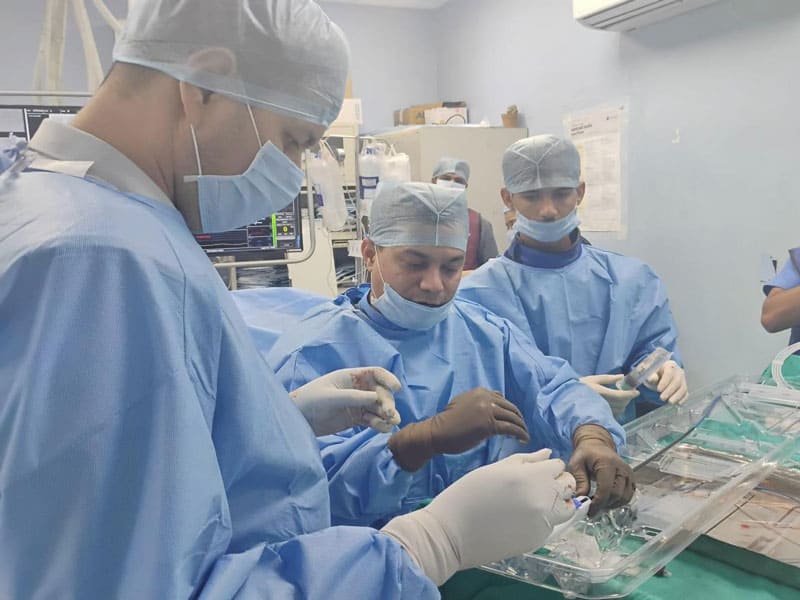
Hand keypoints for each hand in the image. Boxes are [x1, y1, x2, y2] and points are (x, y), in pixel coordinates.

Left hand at [289, 367, 400, 435]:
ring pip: (379, 408)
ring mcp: (357, 404)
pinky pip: (373, 420)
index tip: (397, 388)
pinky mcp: (356, 419)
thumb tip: (377, 398)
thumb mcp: (331, 397)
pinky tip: (382, 429)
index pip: (376, 373)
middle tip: (389, 415)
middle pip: (381, 393)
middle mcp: (357, 389)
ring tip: (390, 424)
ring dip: (387, 415)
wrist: (297, 419)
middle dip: (388, 403)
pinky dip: (379, 424)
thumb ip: (353, 397)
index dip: (388, 379)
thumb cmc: (310, 401)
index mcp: (351, 377)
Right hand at [381, 449, 575, 585]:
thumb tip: (548, 454)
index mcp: (533, 476)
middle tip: (535, 485)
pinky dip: (544, 519)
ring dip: (557, 502)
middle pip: (568, 486)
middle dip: (556, 482)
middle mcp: (545, 499)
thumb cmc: (469, 493)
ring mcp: (544, 522)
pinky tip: (521, 518)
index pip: (558, 466)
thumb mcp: (496, 468)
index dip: (546, 467)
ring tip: (534, 502)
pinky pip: (552, 525)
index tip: (533, 471)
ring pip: (566, 508)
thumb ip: (526, 460)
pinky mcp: (539, 540)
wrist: (453, 532)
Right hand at [387, 388, 529, 471]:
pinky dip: (520, 433)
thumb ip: (478, 403)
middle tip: (523, 428)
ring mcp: (487, 410)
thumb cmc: (447, 422)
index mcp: (479, 392)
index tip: (513, 419)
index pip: (502, 399)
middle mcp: (485, 398)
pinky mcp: (488, 425)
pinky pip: (510, 428)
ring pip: (512, 417)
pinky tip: (523, 439)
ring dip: (521, 427)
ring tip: (525, 435)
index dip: (510, 410)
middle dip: (519, 418)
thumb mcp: (462, 403)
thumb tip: (492, 408)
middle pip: (510, 407)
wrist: (437, 432)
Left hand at [568, 425, 633, 515]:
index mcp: (607, 463)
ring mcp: (629, 474)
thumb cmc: (586, 454)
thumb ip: (580, 481)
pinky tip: (607, 501)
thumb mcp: (576, 464)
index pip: (606, 488)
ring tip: (598, 505)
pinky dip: (618, 502)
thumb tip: (581, 499)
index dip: (598, 502)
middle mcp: (622, 469)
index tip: (589, 510)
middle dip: (604, 505)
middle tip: (592, 509)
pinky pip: (628, 496)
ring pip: (624, 498)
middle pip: (617, 495)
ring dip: (611, 505)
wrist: (597, 445)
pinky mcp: (631, 479)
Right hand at [580, 374, 639, 417]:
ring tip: (621, 399)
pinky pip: (614, 415)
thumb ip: (608, 378)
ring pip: (619, 410)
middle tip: (629, 393)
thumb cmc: (579, 386)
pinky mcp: (599, 416)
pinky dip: (617, 410)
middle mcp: (602, 403)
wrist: (567, 399)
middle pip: (621, 403)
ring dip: (623, 405)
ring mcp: (601, 411)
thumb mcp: (593, 379)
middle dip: (627, 398)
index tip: (637, 392)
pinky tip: (614, 406)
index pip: (619, 395)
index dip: (629, 394)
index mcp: (601, 392)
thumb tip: (622, 376)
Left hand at [644, 360, 687, 403]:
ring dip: (677, 396)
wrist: (659, 374)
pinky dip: (683, 399)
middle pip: (677, 381)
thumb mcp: (649, 372)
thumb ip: (650, 375)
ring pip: (683, 388)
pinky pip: (686, 393)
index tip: (658, 390)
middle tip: (662, 398)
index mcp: (669, 365)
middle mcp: (678, 372)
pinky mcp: (684, 387)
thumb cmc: (654, 372)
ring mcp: (682, 380)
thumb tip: (652, 379)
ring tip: (670, 402)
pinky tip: (678, 403)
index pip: (669, 373)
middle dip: (670, 391)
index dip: (664, 382)